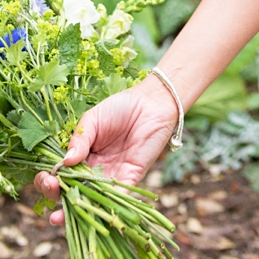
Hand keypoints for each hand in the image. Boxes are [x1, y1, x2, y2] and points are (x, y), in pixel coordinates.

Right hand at [34, 76, 177, 224]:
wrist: (151, 102)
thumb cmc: (121, 107)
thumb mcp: (94, 118)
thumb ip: (80, 139)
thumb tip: (64, 163)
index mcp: (82, 156)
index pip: (60, 174)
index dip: (49, 180)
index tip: (46, 178)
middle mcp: (94, 171)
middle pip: (72, 191)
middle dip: (57, 196)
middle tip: (52, 190)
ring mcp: (111, 177)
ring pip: (91, 200)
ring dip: (76, 210)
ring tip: (60, 216)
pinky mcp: (130, 178)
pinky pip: (118, 198)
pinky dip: (107, 208)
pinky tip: (94, 211)